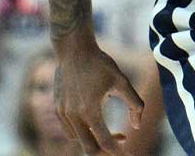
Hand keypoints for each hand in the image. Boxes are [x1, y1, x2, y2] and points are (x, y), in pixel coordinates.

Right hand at [54, 36, 144, 155]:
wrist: (74, 49)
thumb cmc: (100, 63)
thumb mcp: (122, 81)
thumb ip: (135, 104)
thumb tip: (137, 126)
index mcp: (90, 111)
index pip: (104, 142)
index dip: (117, 150)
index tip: (128, 151)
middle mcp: (73, 115)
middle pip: (88, 148)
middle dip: (105, 150)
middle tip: (120, 142)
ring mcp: (63, 113)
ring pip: (77, 140)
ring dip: (93, 141)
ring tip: (110, 133)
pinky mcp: (58, 108)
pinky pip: (69, 130)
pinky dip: (82, 132)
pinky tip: (95, 123)